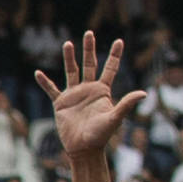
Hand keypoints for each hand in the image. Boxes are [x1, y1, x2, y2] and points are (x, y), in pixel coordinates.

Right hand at [39, 32, 143, 161]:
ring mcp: (74, 95)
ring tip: (68, 44)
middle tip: (89, 33)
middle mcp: (88, 89)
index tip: (119, 41)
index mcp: (102, 91)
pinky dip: (45, 82)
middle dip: (89, 49)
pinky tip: (38, 73)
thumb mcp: (114, 118)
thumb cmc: (101, 136)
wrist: (83, 148)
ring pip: (71, 72)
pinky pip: (52, 89)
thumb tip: (144, 93)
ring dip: (69, 58)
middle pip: (89, 64)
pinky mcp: (61, 103)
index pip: (110, 68)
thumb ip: (126, 104)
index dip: (115, 55)